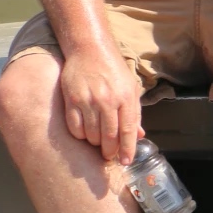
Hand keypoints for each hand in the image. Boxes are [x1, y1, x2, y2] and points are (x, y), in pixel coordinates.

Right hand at [59, 47, 143, 164]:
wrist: (90, 50)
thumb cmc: (114, 70)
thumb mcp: (131, 88)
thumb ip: (135, 113)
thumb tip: (140, 135)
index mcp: (126, 98)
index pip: (128, 130)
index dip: (127, 149)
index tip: (125, 162)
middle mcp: (108, 101)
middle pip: (109, 136)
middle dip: (110, 151)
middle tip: (110, 155)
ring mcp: (89, 101)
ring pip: (91, 135)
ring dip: (95, 144)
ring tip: (98, 143)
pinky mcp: (72, 100)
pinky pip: (75, 127)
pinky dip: (80, 136)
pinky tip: (84, 133)